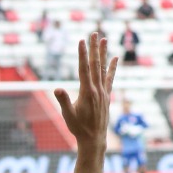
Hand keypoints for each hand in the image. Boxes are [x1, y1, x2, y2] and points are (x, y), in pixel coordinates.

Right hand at [53, 31, 118, 155]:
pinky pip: (110, 78)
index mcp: (87, 92)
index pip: (84, 69)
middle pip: (95, 64)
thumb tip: (57, 89)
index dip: (82, 54)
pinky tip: (115, 58)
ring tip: (104, 39)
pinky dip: (112, 67)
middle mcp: (97, 89)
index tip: (82, 41)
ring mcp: (103, 92)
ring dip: (103, 53)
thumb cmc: (78, 128)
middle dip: (94, 48)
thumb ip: (63, 101)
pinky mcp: (107, 96)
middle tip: (94, 33)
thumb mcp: (68, 115)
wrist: (94, 139)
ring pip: (103, 68)